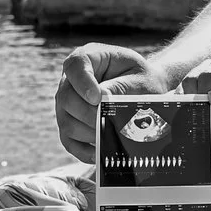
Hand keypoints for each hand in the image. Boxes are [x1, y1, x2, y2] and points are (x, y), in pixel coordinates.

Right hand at [54, 43, 162, 160]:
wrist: (145, 90)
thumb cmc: (142, 80)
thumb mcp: (140, 78)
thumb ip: (121, 86)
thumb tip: (103, 97)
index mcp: (88, 58)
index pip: (74, 66)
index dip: (82, 83)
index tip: (97, 98)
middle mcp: (70, 80)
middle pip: (66, 98)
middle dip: (88, 114)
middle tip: (109, 123)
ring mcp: (66, 104)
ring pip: (65, 122)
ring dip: (87, 133)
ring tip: (109, 136)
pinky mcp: (70, 124)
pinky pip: (69, 141)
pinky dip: (83, 150)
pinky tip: (100, 153)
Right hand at [177, 55, 210, 197]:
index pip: (210, 72)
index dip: (207, 87)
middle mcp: (210, 70)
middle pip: (192, 78)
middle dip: (196, 97)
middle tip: (204, 111)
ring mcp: (196, 83)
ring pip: (181, 88)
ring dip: (187, 104)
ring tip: (198, 116)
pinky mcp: (186, 96)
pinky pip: (174, 99)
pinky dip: (177, 109)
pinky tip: (186, 117)